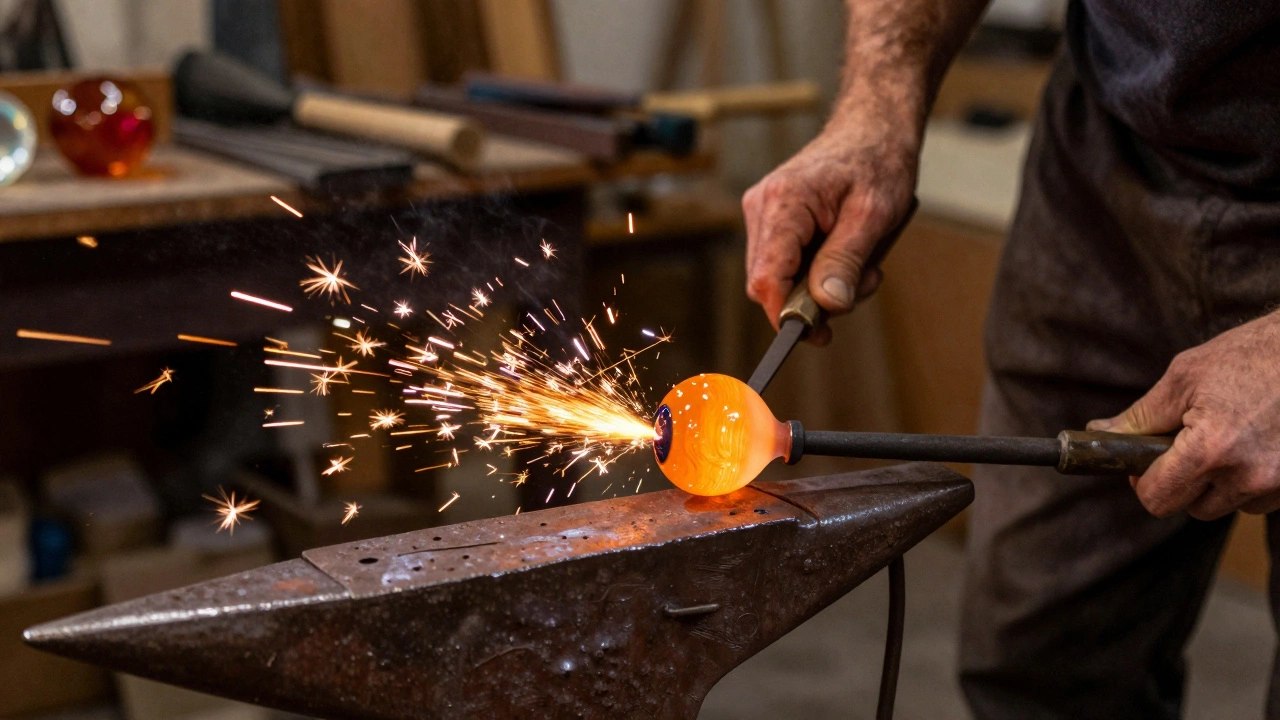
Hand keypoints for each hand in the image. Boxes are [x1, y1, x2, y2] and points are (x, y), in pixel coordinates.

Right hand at [742, 118, 917, 344]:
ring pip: (777, 278)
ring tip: (863, 266)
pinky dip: (816, 272)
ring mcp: (764, 213)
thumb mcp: (873, 215)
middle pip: (769, 283)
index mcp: (783, 203)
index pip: (767, 278)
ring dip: (818, 287)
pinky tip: (847, 255)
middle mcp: (762, 207)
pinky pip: (785, 264)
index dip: (786, 315)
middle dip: (812, 300)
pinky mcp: (774, 220)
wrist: (873, 128)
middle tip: (862, 286)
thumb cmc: (878, 162)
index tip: (818, 335)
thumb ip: (846, 261)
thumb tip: (826, 307)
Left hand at [1087, 311, 1279, 519]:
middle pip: (1190, 508)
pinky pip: (1259, 499)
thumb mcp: (1185, 377)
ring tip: (1227, 435)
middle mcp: (1248, 476)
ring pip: (1226, 505)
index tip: (1145, 460)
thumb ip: (1140, 416)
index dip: (1143, 481)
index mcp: (1211, 450)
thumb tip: (1099, 432)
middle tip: (1184, 443)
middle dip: (1179, 482)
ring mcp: (1279, 485)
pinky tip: (1254, 442)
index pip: (1157, 499)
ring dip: (1216, 482)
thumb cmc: (1250, 355)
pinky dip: (1248, 479)